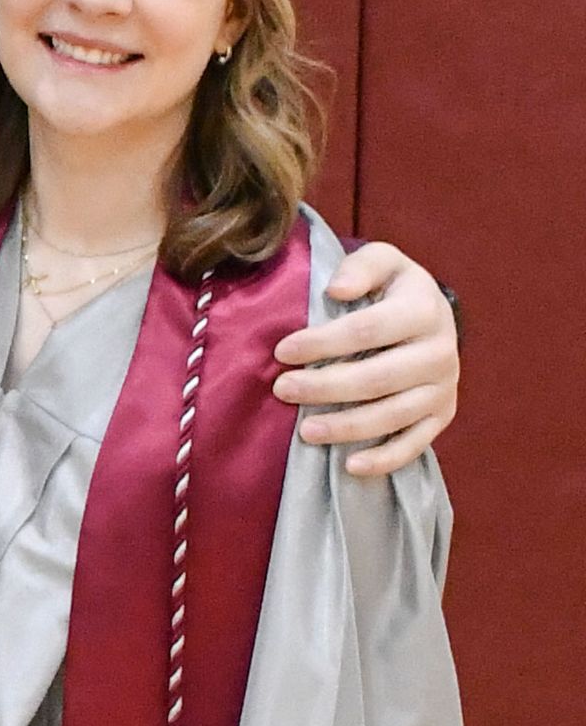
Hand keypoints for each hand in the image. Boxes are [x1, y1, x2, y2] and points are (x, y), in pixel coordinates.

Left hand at [270, 243, 458, 478]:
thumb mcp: (383, 260)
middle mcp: (440, 353)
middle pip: (379, 377)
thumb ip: (360, 267)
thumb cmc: (393, 286)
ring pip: (394, 415)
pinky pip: (415, 444)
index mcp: (424, 311)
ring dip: (348, 427)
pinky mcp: (442, 415)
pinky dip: (385, 459)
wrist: (432, 311)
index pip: (368, 330)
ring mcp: (443, 389)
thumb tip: (336, 290)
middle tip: (282, 390)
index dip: (323, 342)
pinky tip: (351, 466)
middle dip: (326, 387)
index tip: (282, 350)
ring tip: (305, 430)